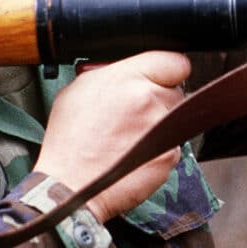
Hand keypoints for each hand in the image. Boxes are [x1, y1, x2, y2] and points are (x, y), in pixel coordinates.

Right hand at [33, 51, 190, 222]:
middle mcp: (148, 99)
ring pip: (176, 118)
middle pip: (176, 89)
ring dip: (161, 123)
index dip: (167, 70)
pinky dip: (159, 148)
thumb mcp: (79, 89)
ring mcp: (162, 128)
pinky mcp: (169, 155)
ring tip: (131, 136)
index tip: (162, 77)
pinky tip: (135, 153)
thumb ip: (112, 72)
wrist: (70, 186)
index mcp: (127, 78)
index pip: (175, 61)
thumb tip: (131, 69)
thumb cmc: (70, 140)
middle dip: (160, 97)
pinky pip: (172, 144)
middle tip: (136, 112)